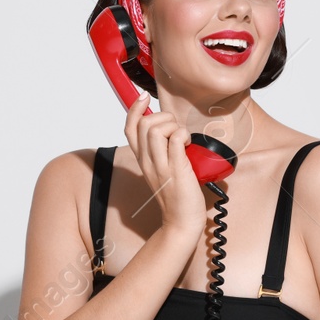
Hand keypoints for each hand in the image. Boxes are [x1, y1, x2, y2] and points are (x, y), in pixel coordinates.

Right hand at [124, 88, 207, 241]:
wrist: (181, 222)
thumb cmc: (177, 196)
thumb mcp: (164, 169)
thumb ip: (164, 150)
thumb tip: (173, 130)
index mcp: (143, 160)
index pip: (129, 128)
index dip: (134, 109)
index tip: (144, 98)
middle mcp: (148, 161)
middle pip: (144, 124)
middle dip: (163, 117)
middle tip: (176, 130)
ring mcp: (161, 166)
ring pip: (156, 129)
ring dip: (174, 126)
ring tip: (184, 139)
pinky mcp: (176, 170)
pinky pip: (176, 140)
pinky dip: (184, 135)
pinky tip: (190, 145)